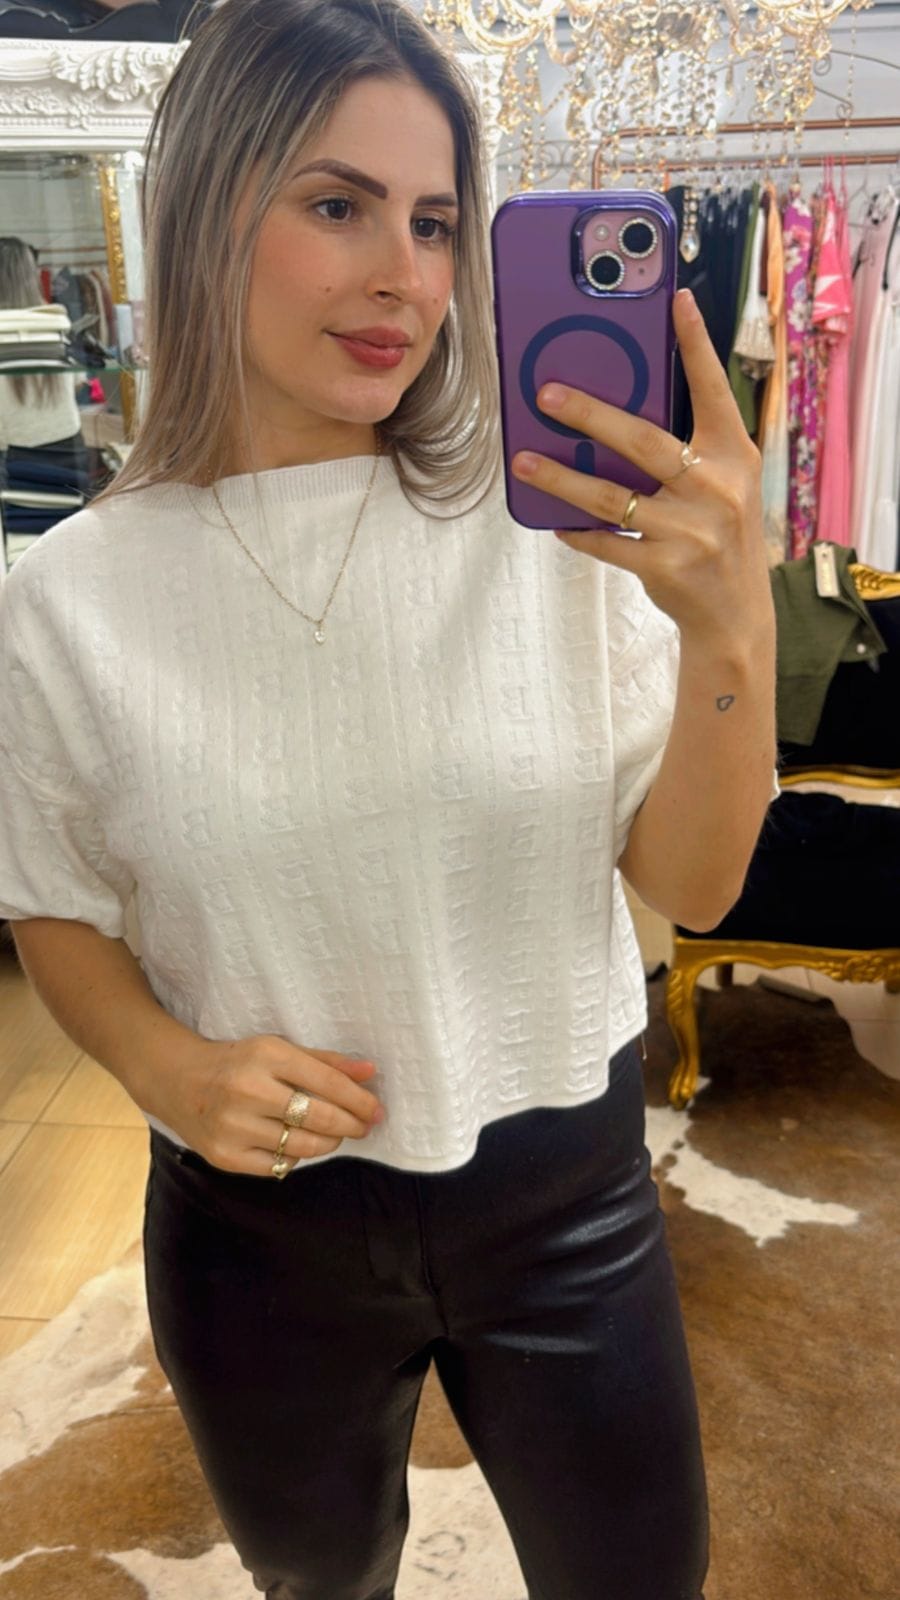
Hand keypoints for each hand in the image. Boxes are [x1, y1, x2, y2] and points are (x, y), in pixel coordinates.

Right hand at [157, 1034, 384, 1175]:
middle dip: (351, 1124)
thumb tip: (370, 1072)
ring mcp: (233, 1126)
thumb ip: (325, 1062)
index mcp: (266, 1056)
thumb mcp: (277, 1049)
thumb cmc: (238, 1062)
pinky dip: (296, 1156)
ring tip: (335, 1135)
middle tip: (365, 1127)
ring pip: (302, 1145)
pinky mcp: (224, 1156)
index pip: (327, 1082)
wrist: (177, 1080)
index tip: (376, 1110)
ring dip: (329, 1142)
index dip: (359, 1100)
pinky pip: (278, 1164)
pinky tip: (298, 1144)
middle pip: (319, 1117)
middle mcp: (248, 1090)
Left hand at [510, 288, 771, 647]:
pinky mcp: (666, 566)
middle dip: (590, 413)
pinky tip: (555, 520)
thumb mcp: (725, 485)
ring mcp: (692, 530)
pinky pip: (608, 540)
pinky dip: (579, 531)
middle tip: (546, 393)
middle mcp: (717, 488)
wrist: (735, 614)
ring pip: (611, 495)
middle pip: (642, 440)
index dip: (696, 345)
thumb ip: (690, 450)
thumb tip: (617, 413)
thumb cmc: (720, 534)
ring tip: (524, 462)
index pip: (713, 390)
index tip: (678, 300)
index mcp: (735, 456)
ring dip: (561, 477)